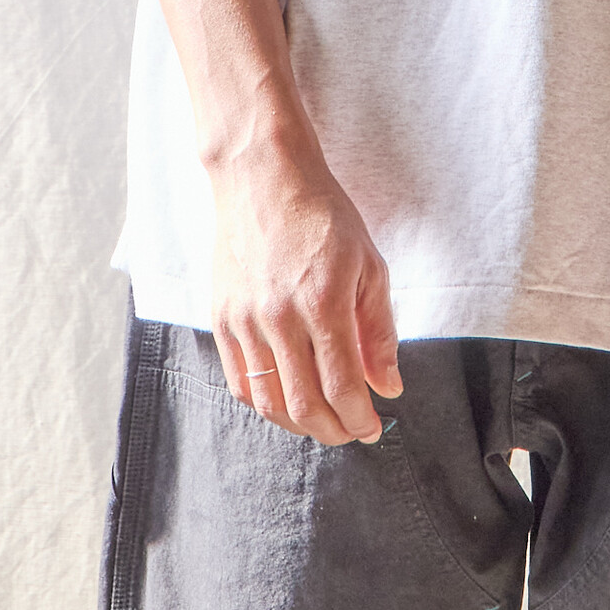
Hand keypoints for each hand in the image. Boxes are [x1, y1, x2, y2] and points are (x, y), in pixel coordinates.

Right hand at [211, 129, 402, 445]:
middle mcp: (279, 318)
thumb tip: (387, 386)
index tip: (372, 427)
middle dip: (332, 430)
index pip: (342, 387)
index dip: (360, 419)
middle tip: (350, 431)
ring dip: (298, 424)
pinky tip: (286, 399)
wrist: (263, 178)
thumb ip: (379, 332)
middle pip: (303, 405)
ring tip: (320, 421)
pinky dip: (264, 403)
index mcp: (323, 303)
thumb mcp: (370, 266)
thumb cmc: (323, 216)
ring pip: (268, 401)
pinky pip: (239, 381)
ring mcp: (244, 320)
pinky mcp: (222, 318)